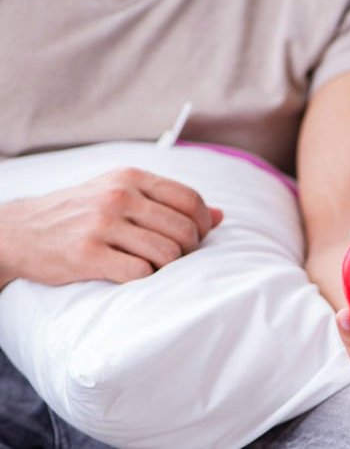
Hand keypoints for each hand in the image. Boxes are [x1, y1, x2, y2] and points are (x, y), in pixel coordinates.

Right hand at [0, 167, 222, 286]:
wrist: (19, 231)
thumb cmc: (80, 213)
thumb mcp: (121, 193)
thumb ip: (169, 201)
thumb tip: (221, 216)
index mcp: (131, 178)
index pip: (191, 200)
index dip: (204, 224)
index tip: (198, 238)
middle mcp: (118, 196)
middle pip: (184, 230)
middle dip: (190, 250)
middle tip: (177, 259)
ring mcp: (102, 225)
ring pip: (167, 254)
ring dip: (169, 268)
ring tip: (156, 268)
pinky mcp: (87, 254)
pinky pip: (140, 273)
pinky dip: (146, 280)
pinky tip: (135, 276)